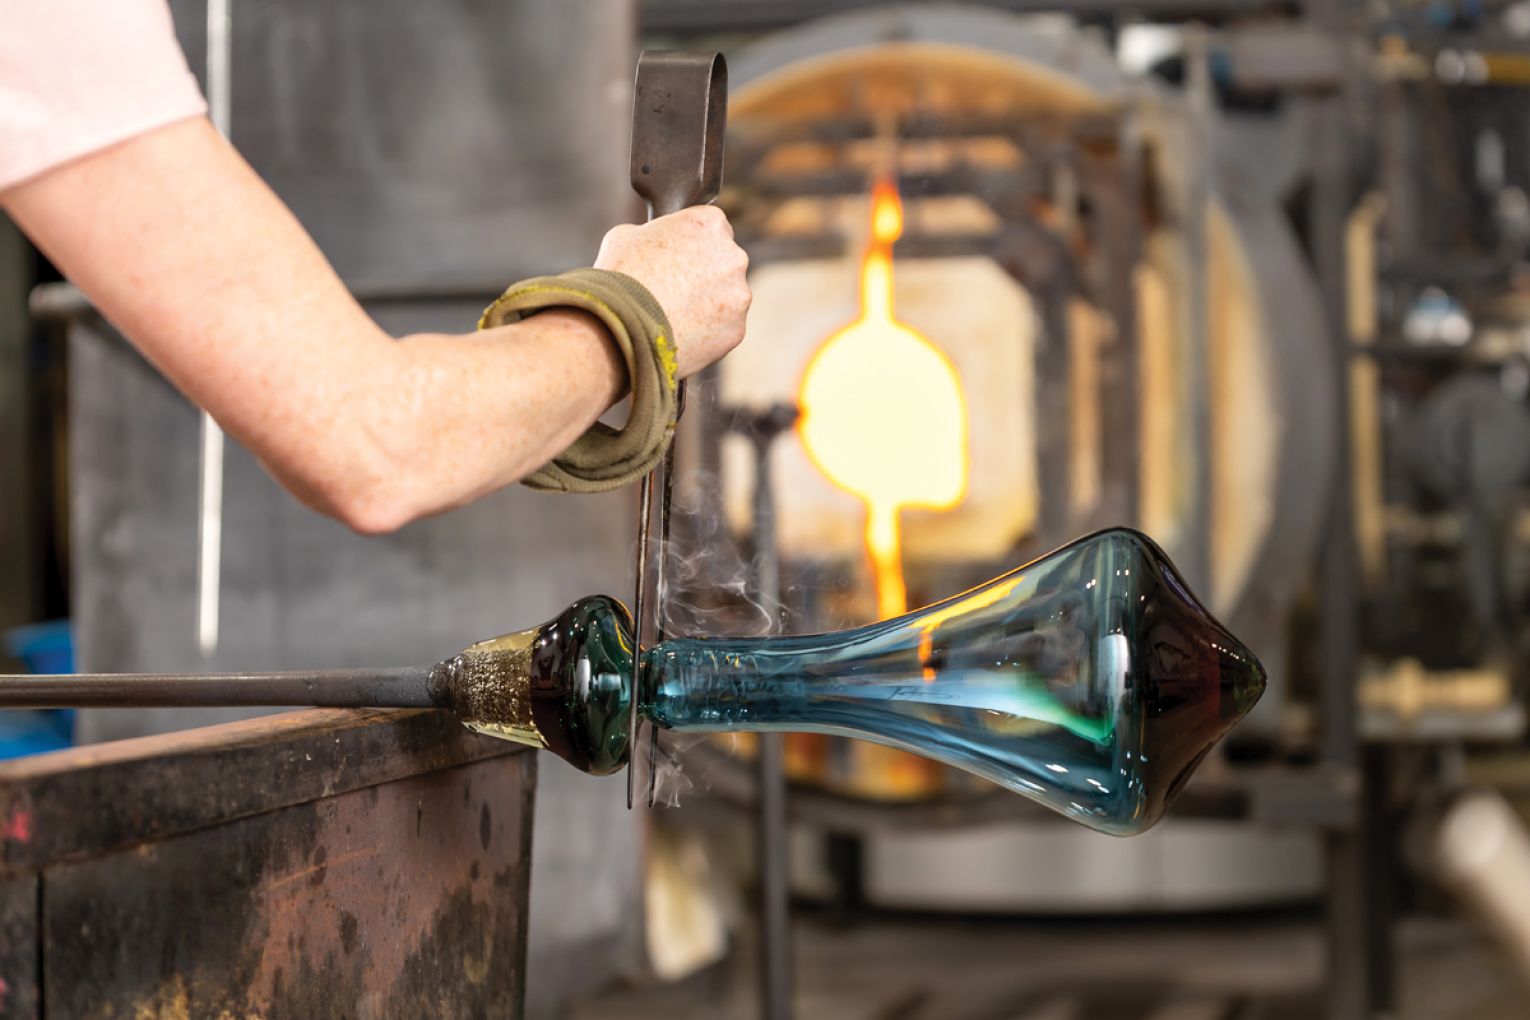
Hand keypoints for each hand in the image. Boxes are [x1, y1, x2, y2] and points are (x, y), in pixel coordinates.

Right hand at [593, 206, 750, 378]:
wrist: (623, 322)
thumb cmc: (622, 274)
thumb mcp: (626, 235)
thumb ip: (651, 233)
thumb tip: (649, 241)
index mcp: (709, 223)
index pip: (713, 228)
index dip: (693, 244)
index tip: (679, 258)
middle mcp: (733, 256)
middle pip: (724, 263)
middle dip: (706, 274)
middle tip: (676, 289)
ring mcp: (739, 294)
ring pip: (727, 299)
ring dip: (709, 305)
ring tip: (676, 315)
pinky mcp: (736, 329)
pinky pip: (724, 329)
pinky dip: (707, 333)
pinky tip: (682, 333)